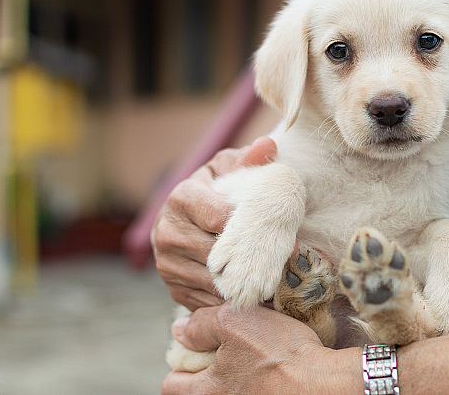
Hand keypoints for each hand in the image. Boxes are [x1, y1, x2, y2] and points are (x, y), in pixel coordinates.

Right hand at [152, 137, 276, 309]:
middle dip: (249, 259)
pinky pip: (208, 302)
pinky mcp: (173, 288)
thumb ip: (249, 159)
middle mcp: (167, 231)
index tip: (280, 232)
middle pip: (217, 254)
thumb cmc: (218, 189)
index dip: (251, 227)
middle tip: (281, 262)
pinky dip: (231, 301)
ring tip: (270, 279)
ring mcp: (166, 262)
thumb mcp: (231, 169)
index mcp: (182, 197)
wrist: (189, 217)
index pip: (219, 218)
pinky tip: (251, 291)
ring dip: (242, 283)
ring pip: (213, 281)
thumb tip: (268, 146)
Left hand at [162, 304, 360, 393]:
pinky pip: (251, 393)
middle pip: (197, 391)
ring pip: (226, 392)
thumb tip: (179, 330)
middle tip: (224, 350)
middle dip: (204, 371)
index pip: (171, 385)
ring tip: (251, 358)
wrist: (324, 383)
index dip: (180, 362)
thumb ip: (201, 325)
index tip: (197, 348)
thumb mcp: (235, 322)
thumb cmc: (279, 353)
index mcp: (206, 391)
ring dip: (232, 376)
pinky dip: (254, 384)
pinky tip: (271, 368)